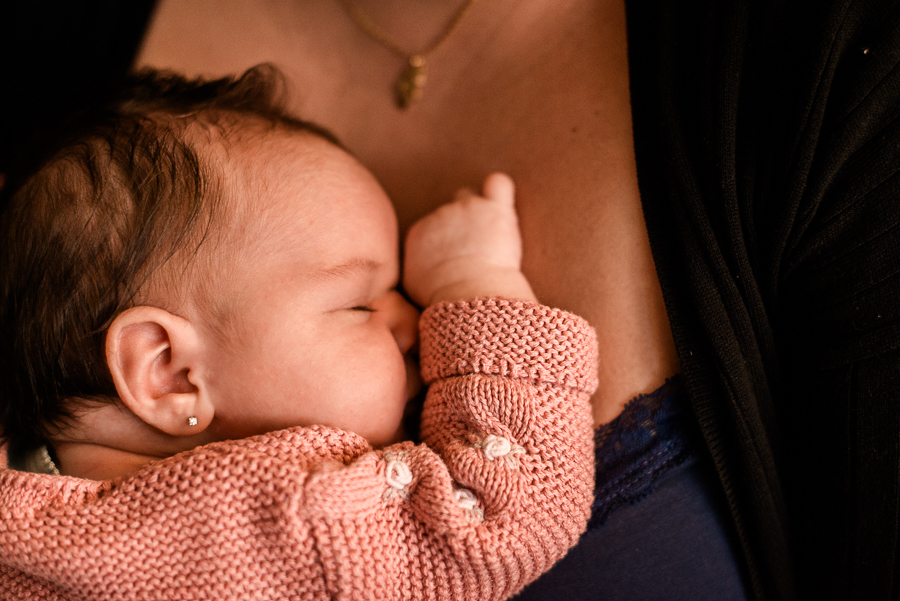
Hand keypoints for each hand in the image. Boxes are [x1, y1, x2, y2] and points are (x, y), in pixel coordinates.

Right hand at [403, 173, 536, 306]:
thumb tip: (422, 267)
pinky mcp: (494, 209)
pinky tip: (502, 203)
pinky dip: (500, 190)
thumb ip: (415, 268)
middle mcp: (439, 214)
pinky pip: (498, 185)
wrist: (467, 293)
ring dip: (478, 214)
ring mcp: (467, 208)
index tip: (453, 263)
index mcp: (419, 232)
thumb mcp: (413, 286)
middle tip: (472, 254)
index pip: (430, 229)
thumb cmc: (442, 296)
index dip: (445, 244)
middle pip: (450, 213)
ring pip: (471, 199)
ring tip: (488, 238)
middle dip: (460, 230)